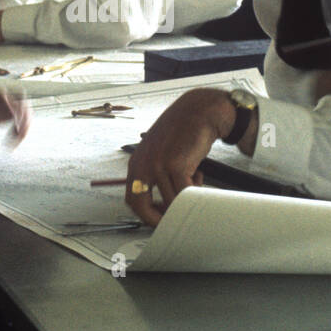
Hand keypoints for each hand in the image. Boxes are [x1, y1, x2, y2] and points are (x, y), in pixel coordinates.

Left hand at [125, 88, 232, 226]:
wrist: (199, 111)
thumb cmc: (182, 132)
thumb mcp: (160, 154)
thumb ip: (155, 176)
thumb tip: (160, 206)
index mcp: (136, 163)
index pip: (132, 200)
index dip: (145, 214)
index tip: (160, 219)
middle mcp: (142, 165)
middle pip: (141, 206)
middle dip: (159, 218)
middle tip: (175, 218)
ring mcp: (157, 165)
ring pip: (169, 202)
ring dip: (184, 198)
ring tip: (194, 181)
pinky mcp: (175, 165)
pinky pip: (183, 193)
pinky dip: (194, 191)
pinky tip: (199, 176)